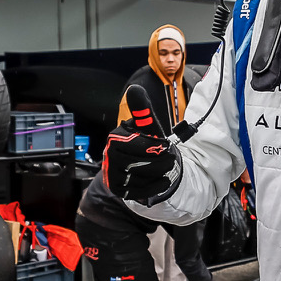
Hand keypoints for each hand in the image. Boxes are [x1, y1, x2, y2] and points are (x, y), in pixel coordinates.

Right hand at [105, 85, 180, 203]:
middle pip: (138, 163)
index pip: (136, 144)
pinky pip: (138, 192)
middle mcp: (109, 157)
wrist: (140, 165)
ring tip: (166, 168)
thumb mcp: (146, 128)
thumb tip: (134, 89)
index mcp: (115, 138)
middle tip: (171, 158)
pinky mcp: (117, 189)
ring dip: (159, 174)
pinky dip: (155, 186)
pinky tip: (163, 180)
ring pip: (139, 178)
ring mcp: (111, 174)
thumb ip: (143, 111)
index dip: (154, 147)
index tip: (165, 146)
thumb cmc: (144, 143)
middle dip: (159, 162)